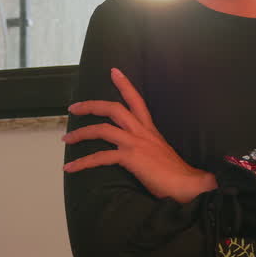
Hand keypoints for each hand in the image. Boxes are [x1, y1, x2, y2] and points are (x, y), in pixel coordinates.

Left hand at [62, 68, 216, 203]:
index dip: (125, 85)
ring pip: (102, 129)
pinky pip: (100, 157)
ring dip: (81, 133)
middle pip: (113, 108)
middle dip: (90, 105)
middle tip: (73, 107)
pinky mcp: (130, 157)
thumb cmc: (176, 174)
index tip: (114, 71)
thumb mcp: (160, 153)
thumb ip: (148, 148)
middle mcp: (142, 131)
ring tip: (66, 139)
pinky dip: (82, 163)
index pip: (137, 100)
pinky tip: (70, 168)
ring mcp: (135, 143)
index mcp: (149, 129)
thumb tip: (137, 153)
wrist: (189, 185)